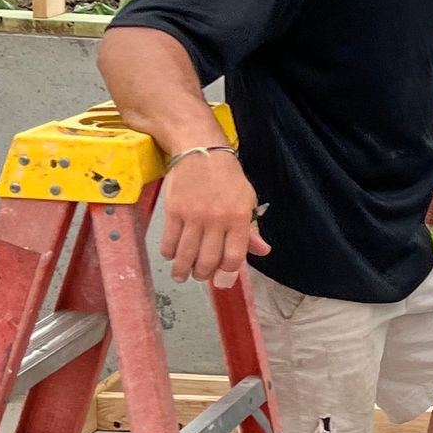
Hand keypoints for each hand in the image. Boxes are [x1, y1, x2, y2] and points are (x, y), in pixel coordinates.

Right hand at [160, 149, 269, 287]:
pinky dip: (169, 254)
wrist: (201, 151)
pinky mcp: (173, 211)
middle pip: (208, 261)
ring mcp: (193, 216)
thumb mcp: (247, 200)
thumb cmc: (227, 178)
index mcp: (238, 218)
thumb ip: (252, 229)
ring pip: (186, 255)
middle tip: (199, 276)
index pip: (234, 257)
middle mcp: (217, 220)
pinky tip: (171, 256)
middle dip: (203, 275)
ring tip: (181, 276)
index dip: (226, 274)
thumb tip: (263, 251)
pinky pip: (169, 241)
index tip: (220, 280)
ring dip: (182, 270)